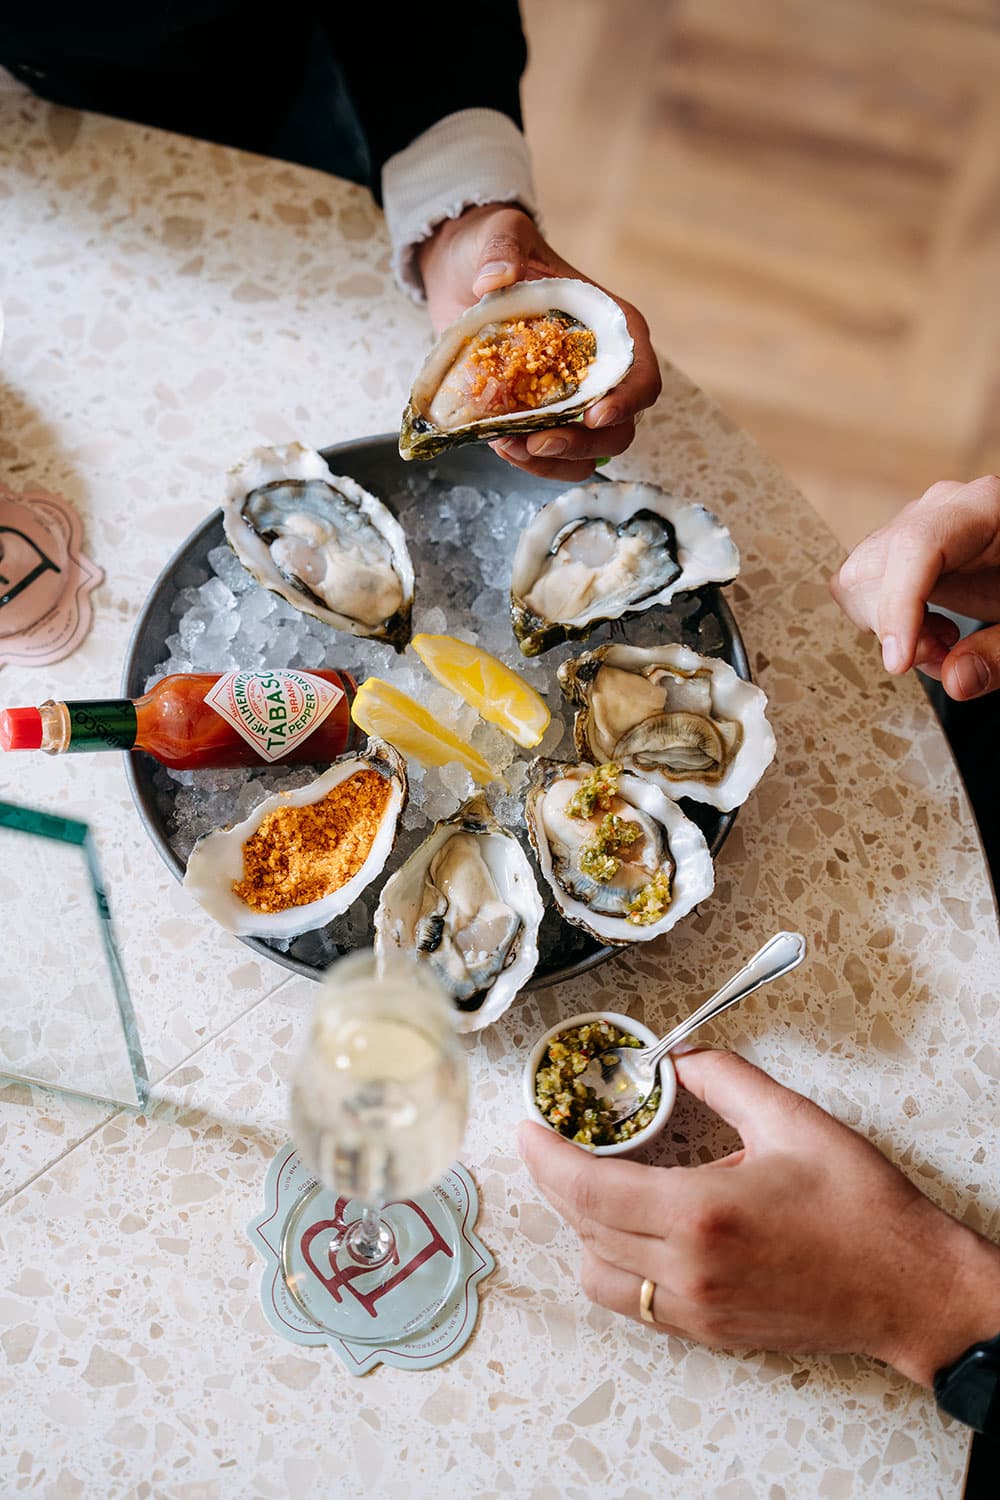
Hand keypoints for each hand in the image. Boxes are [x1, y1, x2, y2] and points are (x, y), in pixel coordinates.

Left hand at [417, 204, 660, 481]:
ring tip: (511, 447)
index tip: (594, 416)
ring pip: (589, 452)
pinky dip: (531, 461)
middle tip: (537, 442)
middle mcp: (599, 369)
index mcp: (610, 327)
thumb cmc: (493, 249)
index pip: (640, 374)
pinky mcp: (539, 416)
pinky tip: (502, 446)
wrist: (461, 272)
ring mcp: (571, 398)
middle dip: (582, 444)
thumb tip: (493, 279)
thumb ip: (502, 249)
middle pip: (619, 427)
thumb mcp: (499, 235)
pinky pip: (552, 457)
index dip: (626, 401)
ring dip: (554, 461)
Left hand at [518, 1050, 999, 1385]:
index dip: (545, 1159)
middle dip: (555, 1184)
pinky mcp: (712, 1334)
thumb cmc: (861, 1207)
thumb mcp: (792, 1120)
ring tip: (595, 1186)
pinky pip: (636, 1303)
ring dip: (582, 1231)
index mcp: (701, 1214)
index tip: (525, 1130)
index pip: (588, 1191)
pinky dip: (617, 1265)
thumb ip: (724, 1079)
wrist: (911, 1288)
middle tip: (549, 1146)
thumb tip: (679, 1057)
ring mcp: (697, 1311)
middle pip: (582, 1231)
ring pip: (600, 1276)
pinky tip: (635, 1229)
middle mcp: (688, 1272)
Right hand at [829, 474, 999, 698]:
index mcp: (984, 508)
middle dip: (892, 624)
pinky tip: (932, 632)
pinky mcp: (904, 553)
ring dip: (888, 627)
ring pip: (858, 580)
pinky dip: (888, 623)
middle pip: (871, 566)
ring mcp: (917, 527)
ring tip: (942, 645)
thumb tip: (956, 680)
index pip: (916, 546)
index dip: (899, 606)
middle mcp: (940, 510)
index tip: (900, 662)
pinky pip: (865, 588)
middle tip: (941, 656)